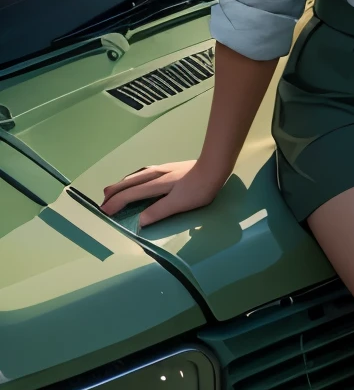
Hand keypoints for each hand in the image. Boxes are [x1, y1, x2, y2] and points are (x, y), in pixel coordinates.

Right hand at [101, 161, 225, 227]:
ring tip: (113, 192)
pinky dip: (132, 180)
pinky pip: (141, 174)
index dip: (115, 204)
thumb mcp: (178, 203)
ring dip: (121, 185)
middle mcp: (154, 174)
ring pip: (134, 177)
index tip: (104, 213)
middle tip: (102, 204)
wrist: (214, 167)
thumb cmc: (198, 188)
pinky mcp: (167, 168)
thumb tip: (138, 222)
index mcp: (154, 184)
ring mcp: (160, 169)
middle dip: (113, 193)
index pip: (129, 194)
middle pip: (128, 183)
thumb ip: (158, 212)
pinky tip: (136, 181)